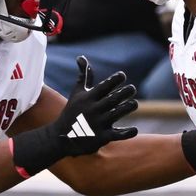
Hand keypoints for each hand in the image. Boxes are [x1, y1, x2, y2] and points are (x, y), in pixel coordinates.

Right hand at [11, 56, 137, 175]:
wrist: (62, 137)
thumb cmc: (72, 111)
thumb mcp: (77, 93)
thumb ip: (83, 76)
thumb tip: (82, 57)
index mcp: (88, 98)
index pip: (103, 86)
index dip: (114, 80)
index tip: (122, 75)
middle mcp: (93, 110)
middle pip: (113, 99)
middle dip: (124, 92)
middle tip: (132, 88)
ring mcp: (98, 124)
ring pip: (117, 114)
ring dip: (128, 107)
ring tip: (134, 103)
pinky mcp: (102, 138)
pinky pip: (118, 134)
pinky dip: (128, 132)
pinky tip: (134, 129)